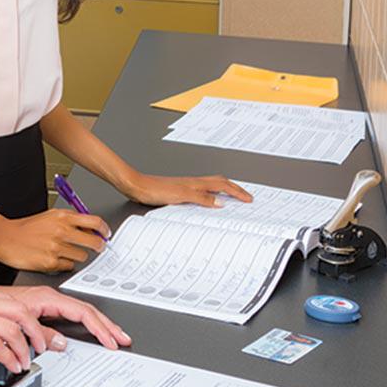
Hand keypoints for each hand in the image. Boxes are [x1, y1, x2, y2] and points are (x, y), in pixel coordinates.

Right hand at [0, 209, 110, 272]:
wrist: (5, 237)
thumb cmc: (26, 228)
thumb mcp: (49, 216)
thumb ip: (69, 220)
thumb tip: (90, 227)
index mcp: (62, 217)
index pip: (94, 222)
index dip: (104, 230)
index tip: (106, 234)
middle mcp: (61, 231)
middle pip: (94, 242)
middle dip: (98, 246)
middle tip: (97, 248)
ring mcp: (56, 248)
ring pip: (82, 257)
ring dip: (77, 256)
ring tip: (64, 252)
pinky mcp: (50, 263)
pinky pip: (68, 267)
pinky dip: (64, 264)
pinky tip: (54, 258)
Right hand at [0, 283, 60, 373]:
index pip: (13, 302)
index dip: (31, 318)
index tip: (36, 333)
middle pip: (21, 311)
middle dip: (37, 331)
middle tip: (42, 347)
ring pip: (13, 326)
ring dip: (25, 347)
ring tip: (26, 360)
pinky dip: (8, 356)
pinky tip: (10, 364)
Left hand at [0, 284, 131, 351]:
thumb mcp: (21, 322)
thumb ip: (42, 334)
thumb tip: (62, 343)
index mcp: (48, 298)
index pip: (82, 312)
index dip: (100, 328)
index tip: (111, 341)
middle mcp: (51, 298)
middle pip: (87, 310)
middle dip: (107, 325)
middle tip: (123, 338)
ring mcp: (50, 302)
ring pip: (81, 311)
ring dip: (99, 324)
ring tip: (114, 336)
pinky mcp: (46, 307)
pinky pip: (72, 314)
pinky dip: (86, 323)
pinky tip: (92, 331)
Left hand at [121, 172, 251, 207]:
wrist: (138, 187)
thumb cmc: (155, 189)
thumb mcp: (181, 195)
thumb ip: (201, 198)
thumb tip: (220, 202)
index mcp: (196, 182)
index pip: (222, 186)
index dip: (237, 192)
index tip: (249, 199)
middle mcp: (193, 183)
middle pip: (219, 182)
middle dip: (234, 189)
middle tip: (246, 197)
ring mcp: (187, 186)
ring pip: (211, 186)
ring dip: (224, 191)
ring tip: (233, 199)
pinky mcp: (180, 192)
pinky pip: (202, 193)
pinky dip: (211, 197)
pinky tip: (208, 203)